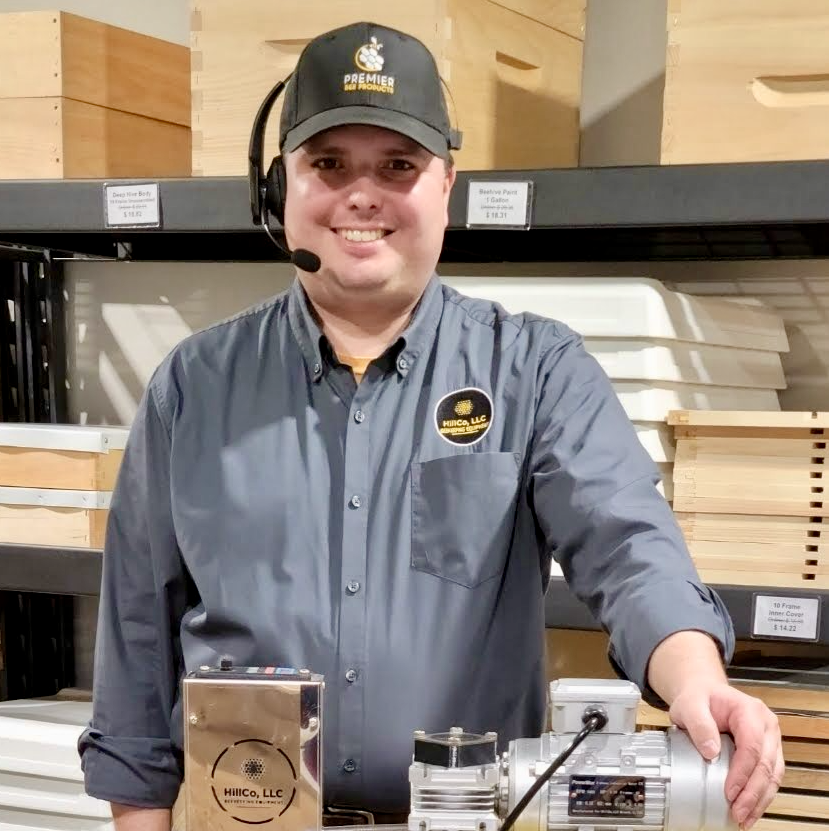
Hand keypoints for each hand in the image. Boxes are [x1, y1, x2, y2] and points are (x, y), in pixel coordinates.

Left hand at [669, 683, 783, 829]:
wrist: (703, 694)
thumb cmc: (698, 697)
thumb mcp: (690, 705)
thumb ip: (699, 724)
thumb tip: (711, 752)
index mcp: (750, 711)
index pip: (752, 746)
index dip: (742, 773)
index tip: (730, 792)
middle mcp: (766, 726)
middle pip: (767, 765)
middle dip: (753, 794)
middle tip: (738, 813)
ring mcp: (770, 740)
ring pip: (773, 776)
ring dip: (760, 800)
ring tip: (744, 818)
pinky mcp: (767, 753)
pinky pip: (769, 778)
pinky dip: (760, 796)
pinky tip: (749, 810)